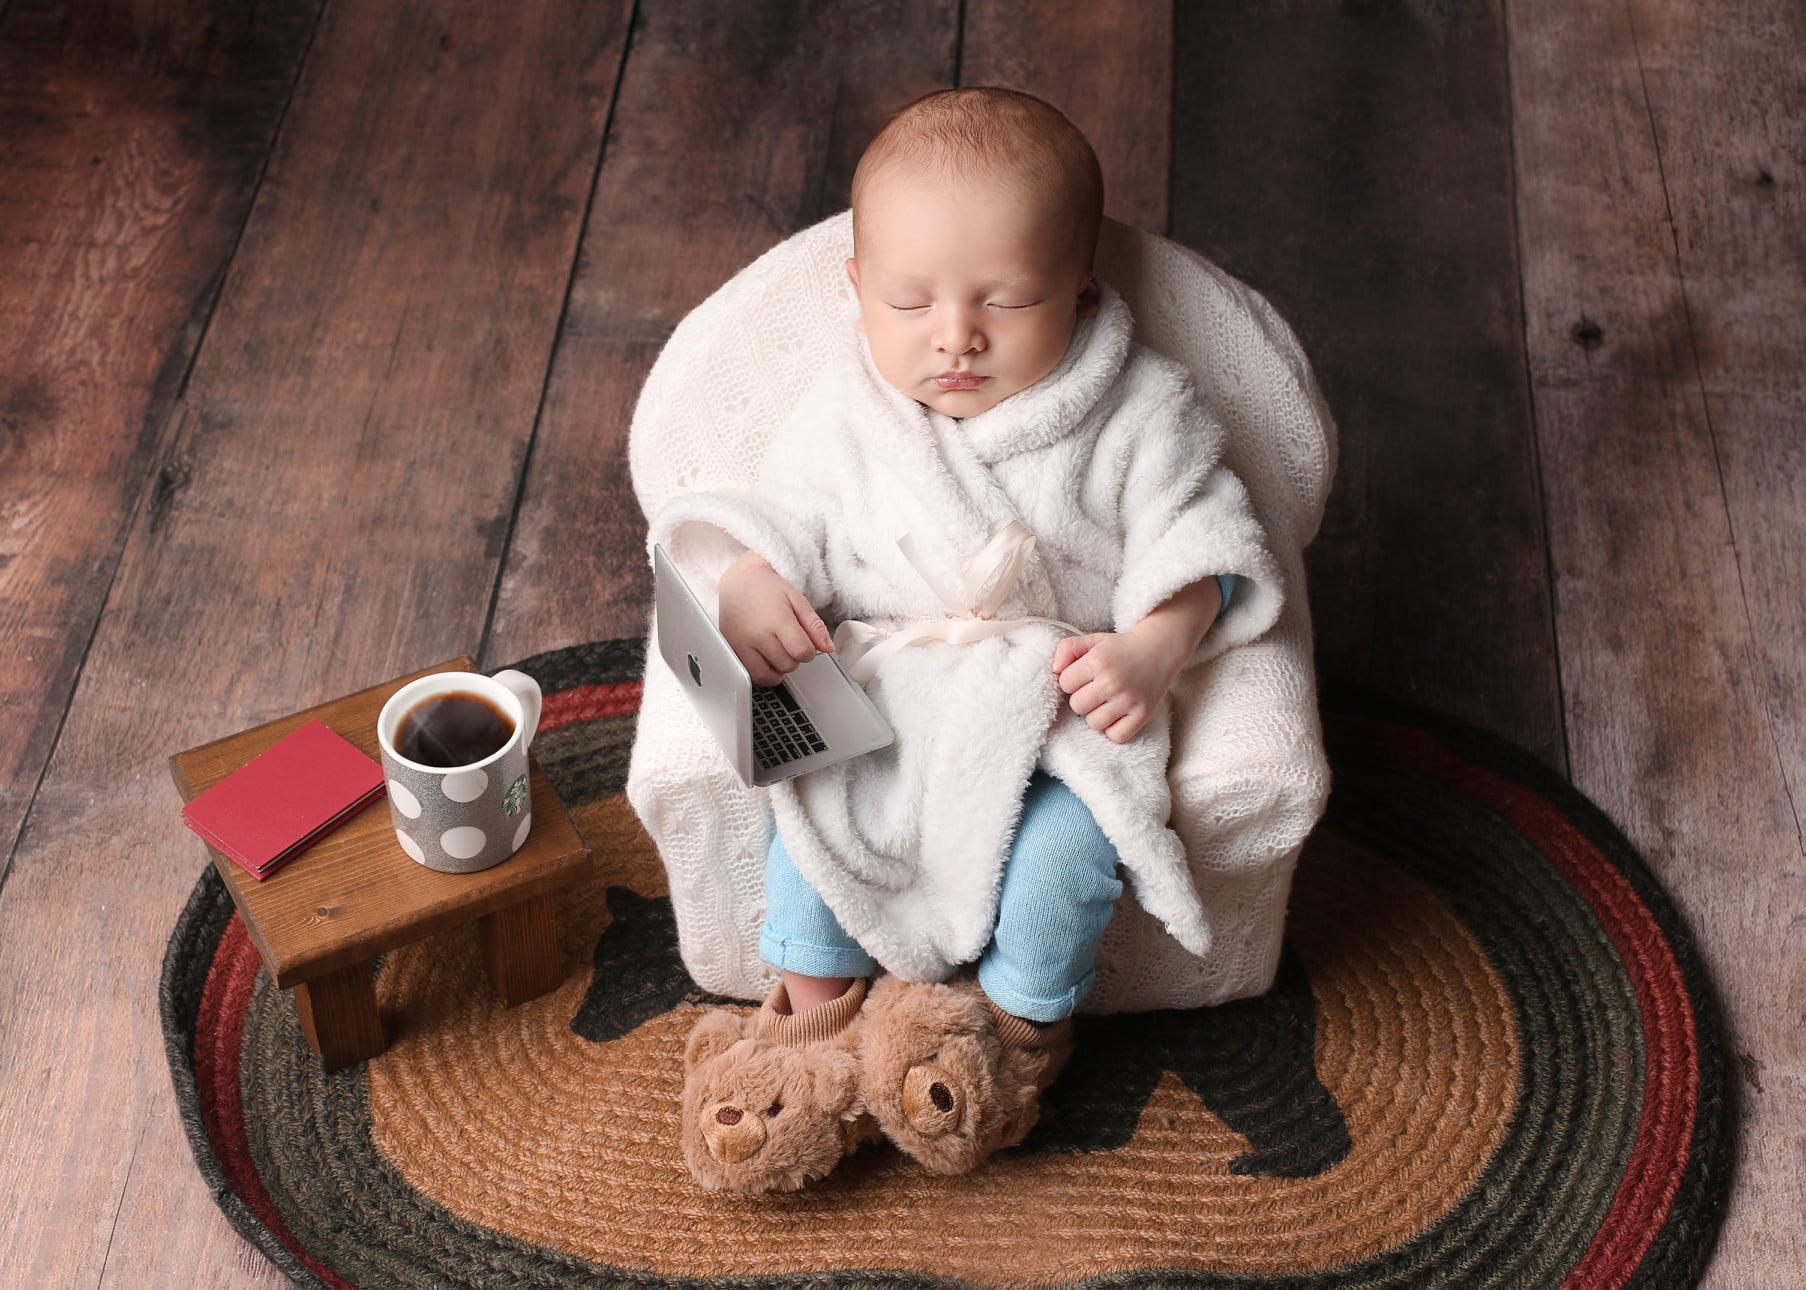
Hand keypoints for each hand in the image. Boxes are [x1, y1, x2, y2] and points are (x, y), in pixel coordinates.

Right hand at [717, 551, 833, 685]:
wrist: (739, 583)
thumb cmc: (767, 589)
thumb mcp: (797, 600)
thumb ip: (815, 625)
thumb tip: (828, 648)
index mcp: (777, 619)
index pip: (802, 652)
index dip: (809, 650)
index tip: (804, 642)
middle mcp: (757, 634)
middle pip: (788, 664)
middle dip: (794, 657)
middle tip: (787, 640)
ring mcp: (742, 645)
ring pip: (771, 676)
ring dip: (779, 667)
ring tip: (777, 649)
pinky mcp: (732, 652)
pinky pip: (753, 676)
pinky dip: (764, 672)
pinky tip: (765, 658)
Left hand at [1051, 578, 1222, 742]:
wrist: (1160, 648)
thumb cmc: (1121, 648)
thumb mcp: (1092, 640)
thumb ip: (1067, 649)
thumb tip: (1055, 670)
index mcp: (1098, 661)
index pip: (1065, 683)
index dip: (1072, 680)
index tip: (1085, 675)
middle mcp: (1113, 681)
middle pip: (1077, 706)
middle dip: (1083, 698)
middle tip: (1096, 689)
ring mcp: (1129, 700)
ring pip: (1094, 723)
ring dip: (1097, 714)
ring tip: (1108, 700)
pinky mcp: (1143, 714)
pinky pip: (1116, 736)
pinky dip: (1114, 729)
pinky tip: (1118, 713)